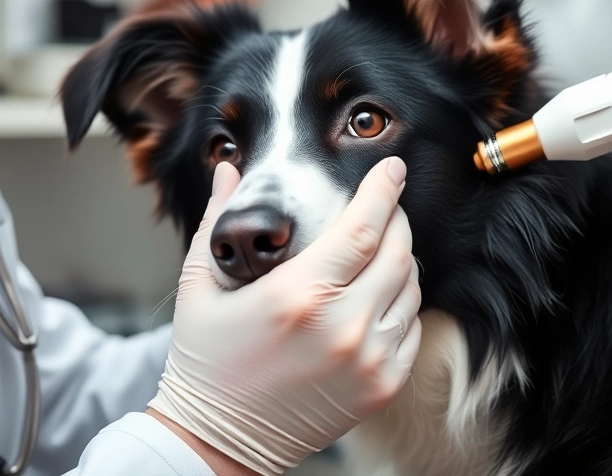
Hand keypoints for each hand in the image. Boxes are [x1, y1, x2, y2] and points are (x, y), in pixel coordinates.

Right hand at [147, 157, 421, 474]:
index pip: (364, 227)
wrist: (217, 441)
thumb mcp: (200, 288)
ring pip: (411, 288)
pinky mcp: (383, 386)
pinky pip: (412, 328)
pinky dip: (402, 304)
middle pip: (398, 252)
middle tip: (384, 207)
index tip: (393, 169)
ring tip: (379, 252)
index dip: (384, 190)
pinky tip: (379, 297)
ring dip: (401, 261)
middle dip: (397, 220)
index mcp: (299, 295)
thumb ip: (218, 223)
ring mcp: (369, 360)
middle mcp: (343, 326)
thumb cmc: (207, 362)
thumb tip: (228, 171)